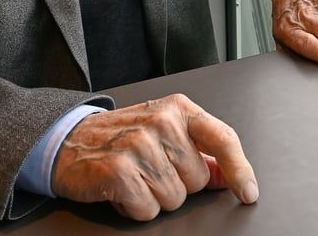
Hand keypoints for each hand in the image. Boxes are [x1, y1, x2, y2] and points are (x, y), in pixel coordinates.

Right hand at [51, 94, 257, 220]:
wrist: (68, 141)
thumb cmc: (120, 137)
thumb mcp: (164, 133)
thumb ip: (201, 152)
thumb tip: (229, 175)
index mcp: (179, 109)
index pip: (223, 138)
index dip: (240, 169)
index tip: (249, 192)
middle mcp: (162, 122)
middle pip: (198, 179)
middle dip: (178, 184)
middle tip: (151, 170)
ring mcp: (139, 144)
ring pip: (174, 198)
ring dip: (154, 197)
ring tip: (135, 178)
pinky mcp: (119, 170)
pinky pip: (148, 209)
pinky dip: (135, 208)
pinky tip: (122, 190)